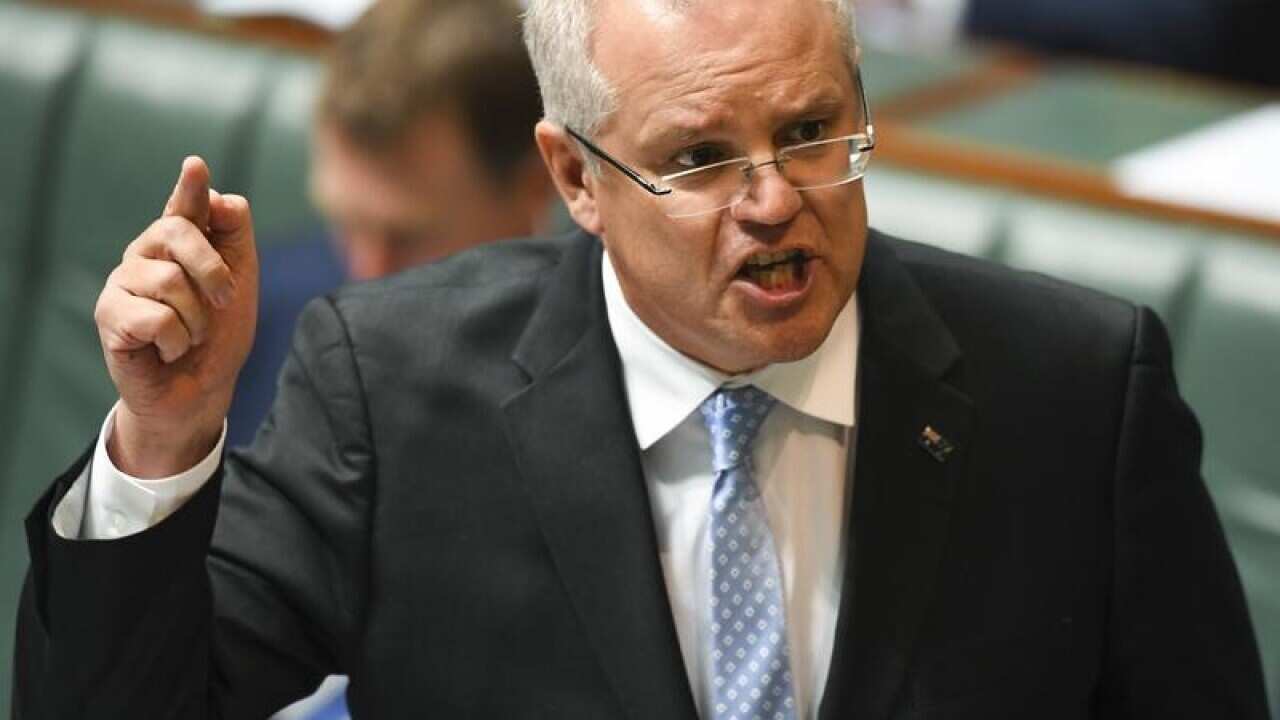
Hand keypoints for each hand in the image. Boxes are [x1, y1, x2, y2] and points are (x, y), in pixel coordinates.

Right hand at [95, 157, 258, 477]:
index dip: (190, 187)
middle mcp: (145, 254)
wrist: (201, 390)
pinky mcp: (109, 316)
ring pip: (170, 281)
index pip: (184, 206)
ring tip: (189, 336)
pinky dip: (175, 342)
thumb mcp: (239, 285)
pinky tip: (167, 350)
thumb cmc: (218, 336)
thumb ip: (233, 238)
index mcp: (178, 244)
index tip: (197, 167)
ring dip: (197, 319)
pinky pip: (157, 318)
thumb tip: (223, 196)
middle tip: (225, 300)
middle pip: (178, 231)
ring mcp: (122, 283)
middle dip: (213, 269)